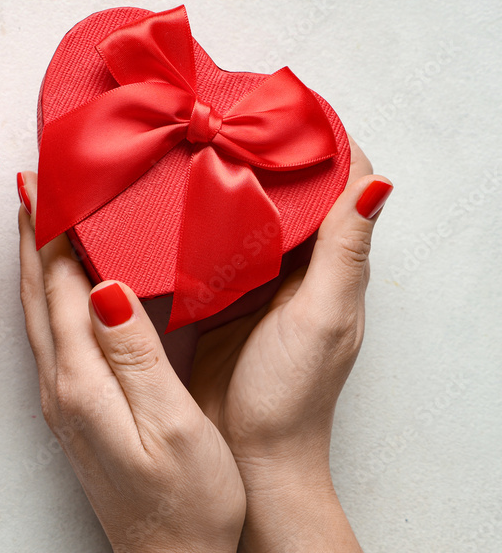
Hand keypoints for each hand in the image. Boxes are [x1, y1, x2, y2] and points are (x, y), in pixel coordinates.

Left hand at [17, 171, 245, 552]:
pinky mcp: (77, 410)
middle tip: (32, 181)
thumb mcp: (172, 425)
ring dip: (35, 261)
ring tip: (40, 218)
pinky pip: (52, 334)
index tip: (45, 178)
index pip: (59, 285)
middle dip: (30, 233)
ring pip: (39, 312)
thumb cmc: (186, 503)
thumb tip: (106, 288)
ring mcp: (64, 400)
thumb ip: (135, 354)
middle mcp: (62, 386)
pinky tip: (66, 286)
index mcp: (83, 381)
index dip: (50, 228)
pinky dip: (50, 295)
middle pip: (36, 292)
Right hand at [188, 136, 389, 552]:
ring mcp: (252, 278)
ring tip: (199, 136)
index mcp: (330, 264)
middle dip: (266, 147)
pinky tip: (173, 194)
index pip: (340, 183)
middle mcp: (295, 264)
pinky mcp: (214, 293)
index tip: (289, 99)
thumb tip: (379, 182)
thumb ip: (343, 253)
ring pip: (246, 209)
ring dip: (229, 175)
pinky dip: (198, 213)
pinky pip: (209, 241)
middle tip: (230, 107)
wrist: (246, 454)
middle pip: (289, 190)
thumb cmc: (291, 394)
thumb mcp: (324, 318)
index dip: (321, 138)